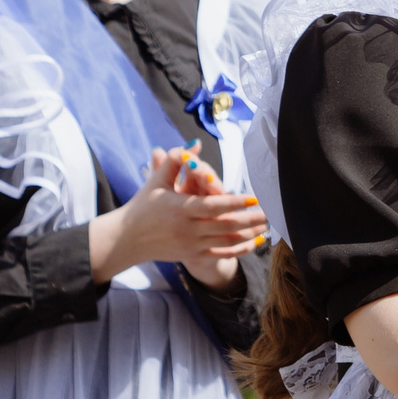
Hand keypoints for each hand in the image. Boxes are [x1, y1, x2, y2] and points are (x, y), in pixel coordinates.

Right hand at [87, 148, 267, 284]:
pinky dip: (241, 250)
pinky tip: (255, 242)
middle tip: (270, 211)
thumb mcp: (156, 181)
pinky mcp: (193, 255)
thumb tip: (195, 144)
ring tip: (267, 225)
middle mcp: (188, 229)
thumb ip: (175, 159)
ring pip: (227, 241)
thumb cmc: (143, 206)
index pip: (213, 206)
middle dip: (250, 219)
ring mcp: (192, 244)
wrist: (127, 239)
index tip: (254, 198)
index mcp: (180, 208)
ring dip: (250, 234)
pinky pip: (222, 254)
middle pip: (226, 225)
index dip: (235, 203)